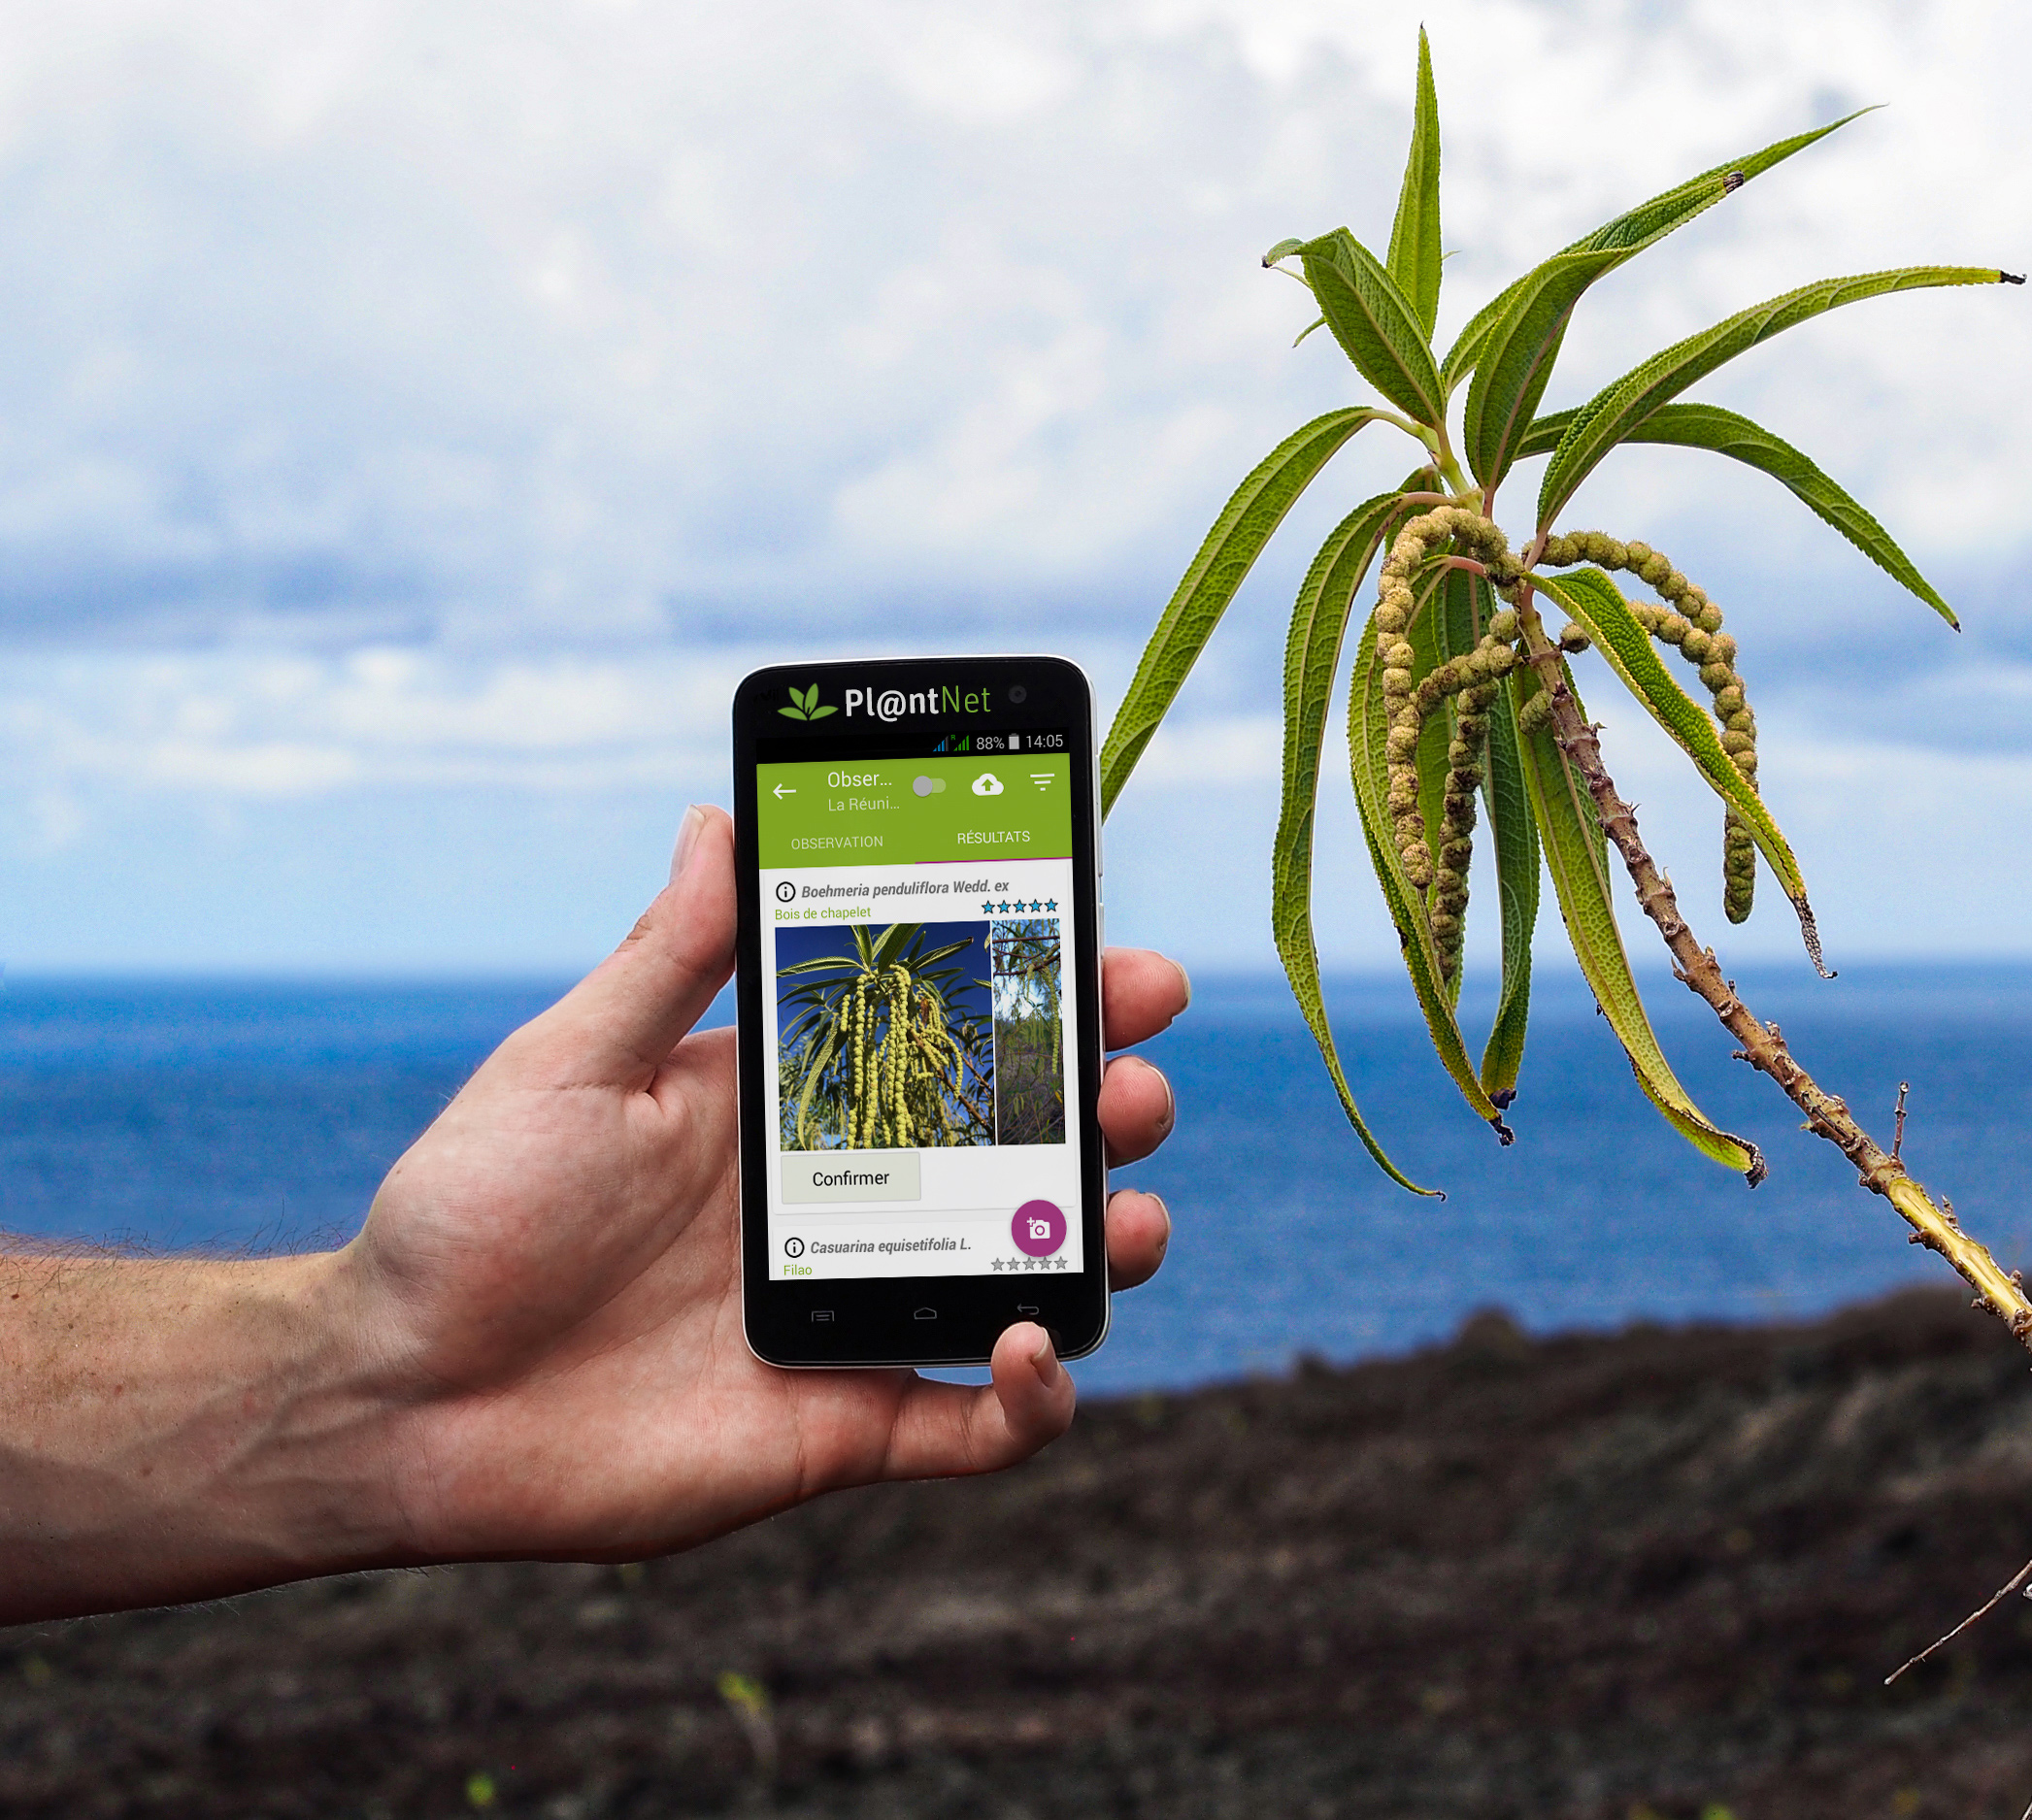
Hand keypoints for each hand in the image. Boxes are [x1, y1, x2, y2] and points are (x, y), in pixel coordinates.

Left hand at [340, 804, 1187, 1563]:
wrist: (396, 1398)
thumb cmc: (466, 1216)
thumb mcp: (567, 1065)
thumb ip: (663, 959)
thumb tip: (716, 817)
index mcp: (796, 1107)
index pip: (955, 1039)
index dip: (1054, 1006)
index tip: (1123, 967)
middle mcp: (851, 1201)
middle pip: (1023, 1149)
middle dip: (1106, 1109)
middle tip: (1134, 1087)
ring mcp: (860, 1311)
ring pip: (1032, 1273)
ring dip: (1105, 1242)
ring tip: (1124, 1212)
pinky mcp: (848, 1423)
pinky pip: (978, 1428)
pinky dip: (1036, 1402)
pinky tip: (1034, 1348)